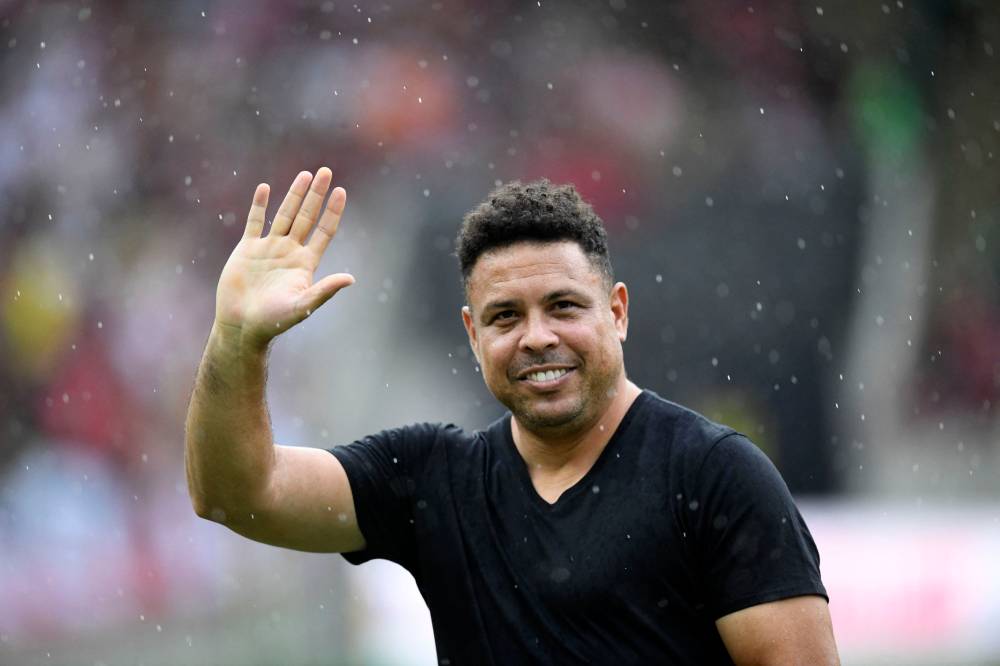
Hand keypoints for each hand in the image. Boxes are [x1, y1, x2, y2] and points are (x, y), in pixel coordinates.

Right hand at [214, 167, 353, 348]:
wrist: (242, 326)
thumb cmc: (274, 321)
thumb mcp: (303, 305)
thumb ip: (325, 290)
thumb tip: (351, 279)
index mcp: (305, 263)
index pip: (324, 231)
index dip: (332, 211)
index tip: (341, 191)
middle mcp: (289, 252)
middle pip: (307, 217)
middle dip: (316, 194)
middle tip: (325, 171)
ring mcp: (268, 249)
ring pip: (284, 215)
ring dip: (294, 195)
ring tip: (305, 174)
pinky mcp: (247, 250)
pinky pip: (254, 222)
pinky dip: (259, 205)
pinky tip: (265, 188)